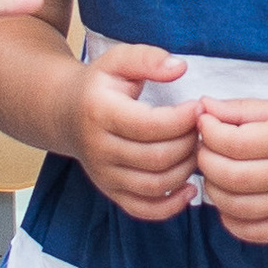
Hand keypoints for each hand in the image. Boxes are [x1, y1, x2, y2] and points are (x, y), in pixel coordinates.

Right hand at [70, 45, 199, 221]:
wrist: (65, 113)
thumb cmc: (100, 84)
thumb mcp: (118, 59)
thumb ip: (148, 58)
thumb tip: (180, 67)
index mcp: (100, 112)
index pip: (149, 125)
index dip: (182, 119)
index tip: (199, 107)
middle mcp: (99, 148)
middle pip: (156, 157)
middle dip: (189, 143)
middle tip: (203, 128)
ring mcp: (103, 174)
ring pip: (154, 185)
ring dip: (186, 170)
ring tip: (197, 148)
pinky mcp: (110, 192)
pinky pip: (143, 209)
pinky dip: (171, 206)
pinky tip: (190, 187)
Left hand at [196, 97, 267, 243]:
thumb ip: (243, 109)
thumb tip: (203, 107)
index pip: (236, 142)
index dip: (210, 132)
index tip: (203, 123)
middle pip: (233, 176)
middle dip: (206, 162)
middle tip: (203, 150)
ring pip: (237, 207)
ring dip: (213, 190)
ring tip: (213, 173)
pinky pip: (252, 232)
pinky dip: (229, 219)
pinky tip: (228, 200)